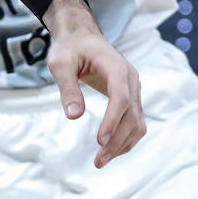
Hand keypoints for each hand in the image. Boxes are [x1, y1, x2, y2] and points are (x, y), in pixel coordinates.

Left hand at [43, 0, 144, 167]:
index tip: (100, 141)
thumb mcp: (60, 64)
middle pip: (132, 114)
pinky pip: (135, 122)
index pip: (121, 98)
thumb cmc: (70, 48)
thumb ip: (68, 88)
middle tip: (97, 161)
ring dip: (123, 144)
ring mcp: (134, 89)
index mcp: (117, 67)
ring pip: (137, 122)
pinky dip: (126, 139)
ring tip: (101, 161)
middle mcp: (131, 79)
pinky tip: (111, 152)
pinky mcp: (131, 97)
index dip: (113, 120)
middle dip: (116, 140)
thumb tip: (73, 116)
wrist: (82, 37)